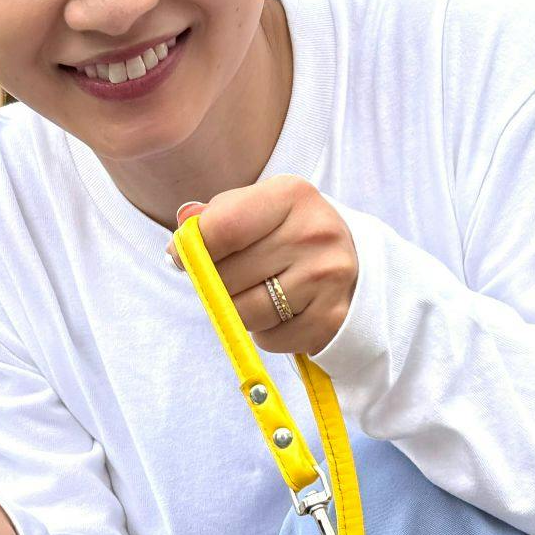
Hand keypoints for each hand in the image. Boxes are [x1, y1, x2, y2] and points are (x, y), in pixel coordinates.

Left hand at [169, 176, 357, 355]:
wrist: (355, 264)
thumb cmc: (289, 234)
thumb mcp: (258, 210)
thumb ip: (216, 218)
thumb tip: (179, 242)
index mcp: (291, 195)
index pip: (223, 228)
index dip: (190, 250)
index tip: (179, 257)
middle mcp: (314, 232)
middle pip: (226, 276)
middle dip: (215, 284)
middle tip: (232, 277)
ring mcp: (327, 276)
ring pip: (244, 313)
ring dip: (239, 311)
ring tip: (260, 293)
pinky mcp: (332, 318)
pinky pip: (270, 339)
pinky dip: (266, 333)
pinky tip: (283, 313)